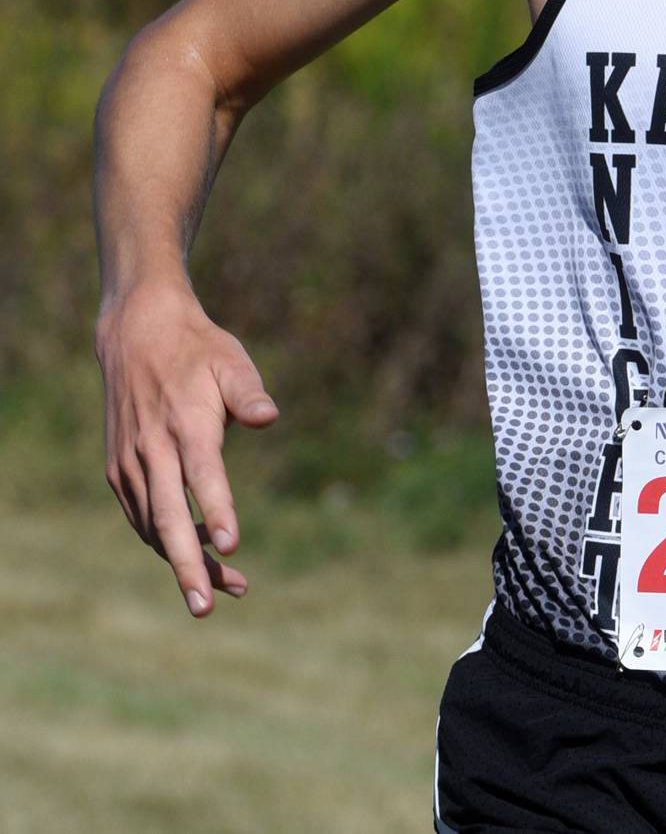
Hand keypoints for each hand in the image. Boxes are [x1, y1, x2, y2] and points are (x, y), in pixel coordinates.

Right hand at [95, 278, 279, 615]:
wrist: (137, 335)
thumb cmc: (198, 350)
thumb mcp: (230, 360)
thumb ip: (249, 392)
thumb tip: (270, 417)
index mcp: (186, 423)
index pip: (203, 474)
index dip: (216, 510)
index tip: (231, 545)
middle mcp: (153, 448)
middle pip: (167, 518)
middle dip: (188, 565)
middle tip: (207, 606)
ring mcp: (131, 463)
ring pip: (153, 527)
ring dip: (183, 561)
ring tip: (221, 592)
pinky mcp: (119, 471)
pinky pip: (141, 517)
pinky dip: (163, 542)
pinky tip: (194, 554)